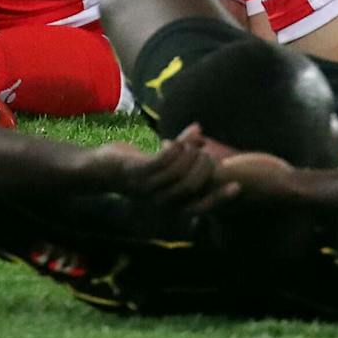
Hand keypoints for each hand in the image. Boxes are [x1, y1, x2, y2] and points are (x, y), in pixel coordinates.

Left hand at [96, 126, 249, 217]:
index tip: (237, 185)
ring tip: (193, 143)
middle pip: (191, 189)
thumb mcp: (162, 161)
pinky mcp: (134, 173)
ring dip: (189, 157)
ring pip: (176, 176)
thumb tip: (200, 132)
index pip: (198, 206)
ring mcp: (146, 188)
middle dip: (204, 169)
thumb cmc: (135, 164)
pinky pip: (158, 164)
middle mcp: (159, 200)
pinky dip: (171, 152)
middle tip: (208, 152)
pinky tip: (176, 141)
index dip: (218, 198)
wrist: (101, 168)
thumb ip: (181, 150)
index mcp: (168, 202)